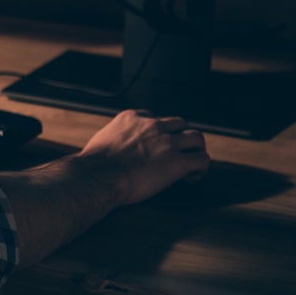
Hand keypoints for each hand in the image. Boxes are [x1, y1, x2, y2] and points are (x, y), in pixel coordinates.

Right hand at [77, 109, 209, 205]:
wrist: (98, 176)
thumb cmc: (94, 164)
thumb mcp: (102, 139)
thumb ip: (114, 138)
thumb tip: (112, 149)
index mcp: (133, 117)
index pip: (157, 118)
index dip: (160, 133)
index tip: (158, 145)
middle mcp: (153, 125)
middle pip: (180, 124)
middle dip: (181, 138)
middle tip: (179, 152)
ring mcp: (166, 142)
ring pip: (196, 138)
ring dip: (195, 149)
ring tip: (191, 163)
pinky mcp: (176, 162)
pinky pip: (201, 160)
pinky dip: (200, 168)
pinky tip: (191, 177)